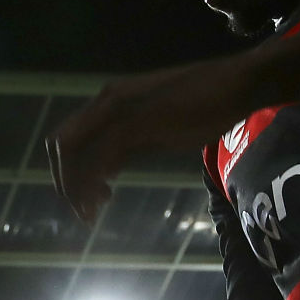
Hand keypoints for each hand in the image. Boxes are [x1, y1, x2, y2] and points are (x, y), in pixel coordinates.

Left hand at [46, 53, 256, 222]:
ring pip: (76, 150)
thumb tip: (104, 170)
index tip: (85, 195)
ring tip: (89, 213)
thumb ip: (128, 146)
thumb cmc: (205, 107)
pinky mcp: (136, 120)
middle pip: (62, 144)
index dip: (67, 169)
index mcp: (109, 101)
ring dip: (76, 186)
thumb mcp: (156, 130)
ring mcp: (119, 108)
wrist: (237, 85)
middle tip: (80, 209)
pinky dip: (95, 180)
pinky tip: (104, 199)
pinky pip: (102, 154)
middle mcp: (107, 101)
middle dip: (64, 181)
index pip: (68, 137)